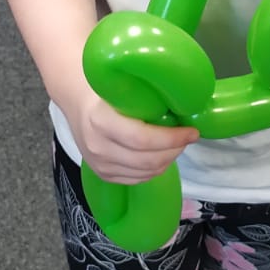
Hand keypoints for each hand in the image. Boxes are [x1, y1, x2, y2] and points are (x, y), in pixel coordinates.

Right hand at [70, 88, 198, 183]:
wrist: (77, 104)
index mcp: (101, 121)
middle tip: (188, 138)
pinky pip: (137, 180)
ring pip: (145, 173)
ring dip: (168, 161)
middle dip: (175, 150)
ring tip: (177, 145)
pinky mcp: (103, 175)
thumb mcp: (120, 89)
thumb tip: (186, 106)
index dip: (171, 138)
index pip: (142, 139)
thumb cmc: (105, 92)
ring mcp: (100, 165)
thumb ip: (145, 100)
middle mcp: (98, 147)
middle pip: (147, 160)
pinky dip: (155, 170)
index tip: (192, 131)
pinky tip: (162, 156)